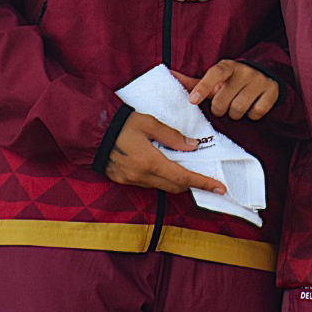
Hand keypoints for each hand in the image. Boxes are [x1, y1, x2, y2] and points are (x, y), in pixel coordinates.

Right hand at [102, 111, 224, 194]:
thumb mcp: (149, 123)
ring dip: (175, 179)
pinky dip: (160, 177)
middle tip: (205, 176)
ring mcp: (130, 180)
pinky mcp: (122, 180)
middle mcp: (140, 176)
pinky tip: (163, 165)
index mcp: (149, 162)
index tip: (220, 188)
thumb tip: (192, 146)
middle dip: (191, 182)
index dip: (203, 183)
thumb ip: (172, 136)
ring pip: (161, 186)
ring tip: (184, 167)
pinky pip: (148, 183)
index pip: (183, 177)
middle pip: (174, 186)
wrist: (91, 130)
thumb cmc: (120, 123)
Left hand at [175, 61, 279, 120]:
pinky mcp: (272, 90)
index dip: (203, 87)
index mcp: (227, 66)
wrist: (264, 77)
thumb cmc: (231, 82)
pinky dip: (252, 115)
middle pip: (223, 101)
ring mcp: (259, 80)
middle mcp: (244, 71)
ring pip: (239, 109)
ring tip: (237, 107)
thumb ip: (193, 82)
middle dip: (220, 109)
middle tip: (224, 105)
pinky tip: (252, 107)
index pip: (214, 74)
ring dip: (236, 114)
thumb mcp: (215, 80)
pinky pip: (257, 112)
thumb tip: (168, 75)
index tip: (192, 101)